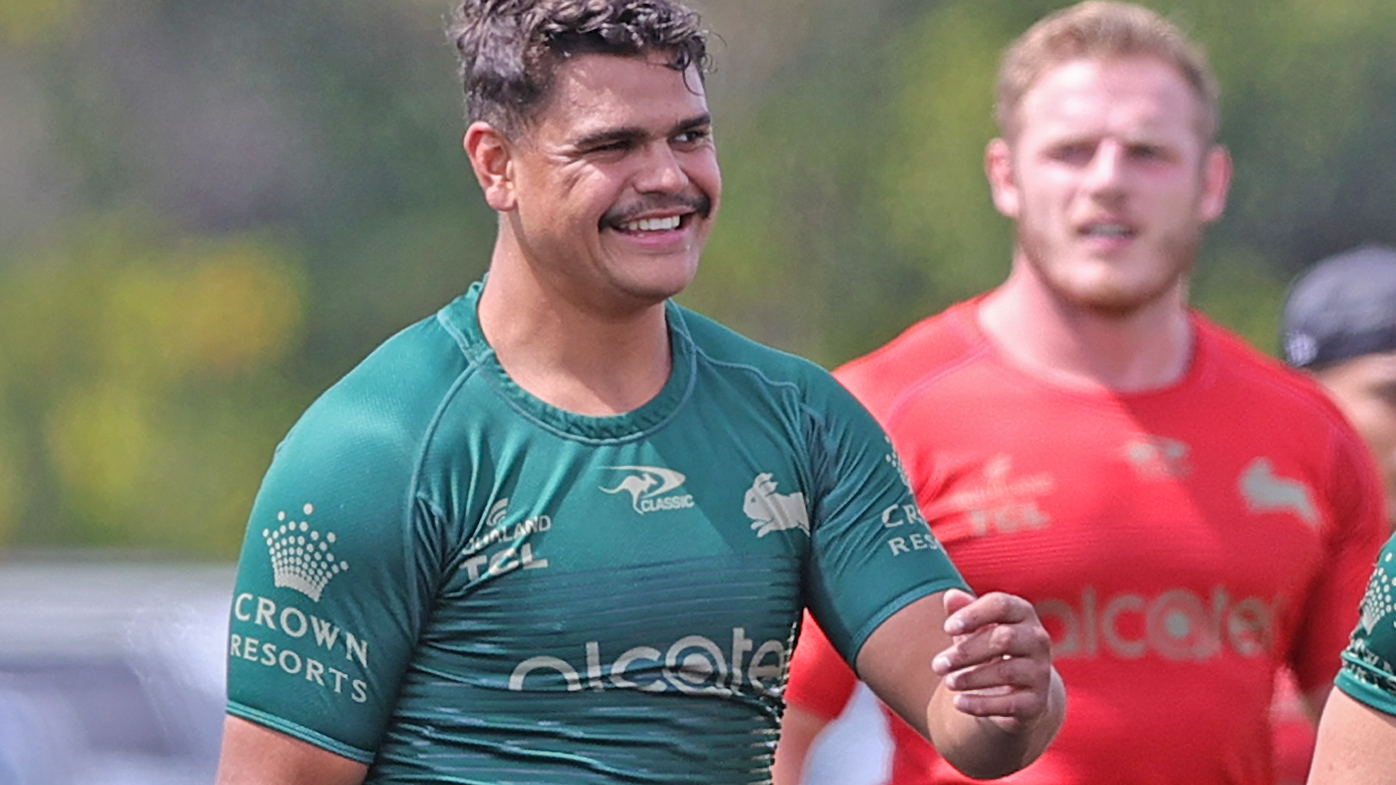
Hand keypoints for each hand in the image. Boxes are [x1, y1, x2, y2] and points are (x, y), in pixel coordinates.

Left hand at [930, 588, 1053, 732]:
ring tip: (947, 682)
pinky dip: (982, 704)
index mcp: (1022, 613)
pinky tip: (958, 703)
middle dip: (966, 652)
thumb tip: (950, 595)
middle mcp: (1037, 639)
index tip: (946, 627)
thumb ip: (964, 611)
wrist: (1017, 692)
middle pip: (1004, 639)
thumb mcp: (976, 628)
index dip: (973, 614)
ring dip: (972, 678)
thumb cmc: (990, 649)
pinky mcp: (1037, 702)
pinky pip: (1010, 703)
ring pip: (1006, 672)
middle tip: (936, 665)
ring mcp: (1040, 671)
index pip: (1001, 605)